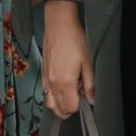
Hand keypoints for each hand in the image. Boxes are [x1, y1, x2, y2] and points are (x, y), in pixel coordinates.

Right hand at [41, 0, 93, 118]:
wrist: (59, 25)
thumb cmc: (74, 39)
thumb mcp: (88, 62)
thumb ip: (91, 84)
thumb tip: (93, 99)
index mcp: (64, 82)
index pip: (70, 108)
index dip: (80, 106)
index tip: (86, 95)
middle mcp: (52, 84)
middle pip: (58, 110)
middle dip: (70, 108)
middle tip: (80, 94)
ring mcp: (45, 79)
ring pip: (50, 104)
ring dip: (60, 104)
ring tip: (71, 91)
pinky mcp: (42, 74)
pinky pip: (46, 93)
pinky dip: (53, 96)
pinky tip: (63, 85)